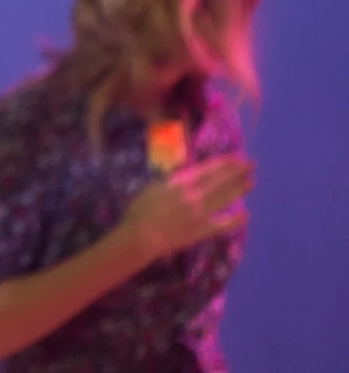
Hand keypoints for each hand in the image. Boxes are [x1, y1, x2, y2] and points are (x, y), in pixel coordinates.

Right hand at [121, 153, 252, 262]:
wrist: (142, 236)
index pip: (208, 169)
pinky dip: (236, 220)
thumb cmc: (141, 209)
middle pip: (221, 181)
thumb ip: (172, 180)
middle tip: (251, 164)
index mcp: (181, 183)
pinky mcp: (204, 230)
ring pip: (225, 199)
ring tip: (251, 182)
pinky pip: (224, 224)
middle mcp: (196, 195)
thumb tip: (186, 174)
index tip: (237, 156)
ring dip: (239, 190)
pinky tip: (246, 215)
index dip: (224, 163)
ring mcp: (202, 213)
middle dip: (237, 172)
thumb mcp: (153, 187)